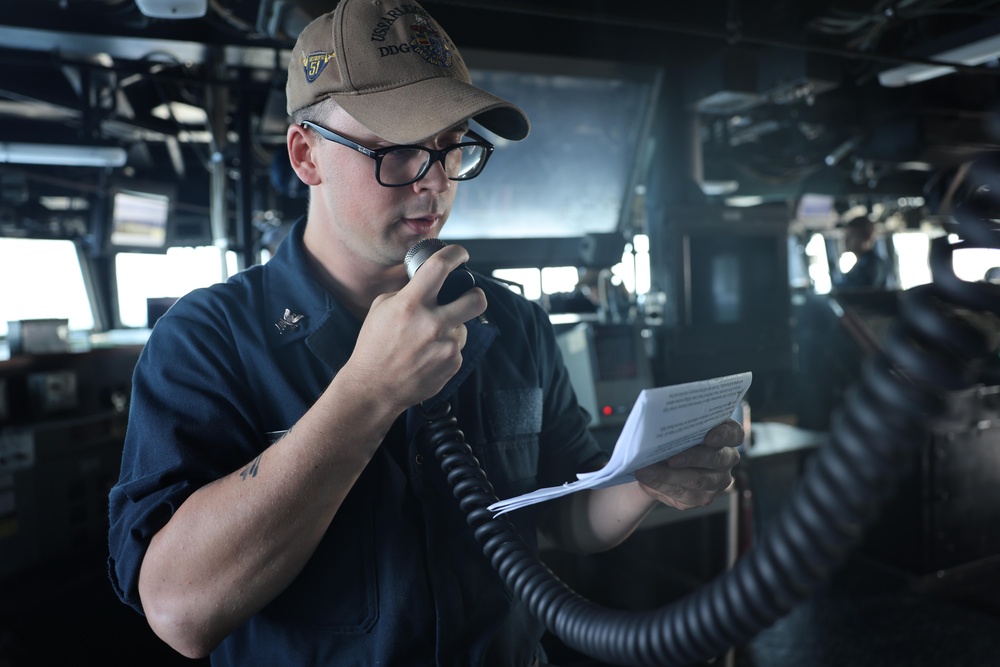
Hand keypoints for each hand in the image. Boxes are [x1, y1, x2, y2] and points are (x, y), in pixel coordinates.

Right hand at [342, 244, 486, 410]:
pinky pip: (457, 346)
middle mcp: (432, 324)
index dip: (456, 254)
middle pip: (476, 298)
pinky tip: (427, 355)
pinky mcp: (453, 363)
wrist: (375, 387)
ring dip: (452, 327)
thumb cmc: (374, 346)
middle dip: (475, 294)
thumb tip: (429, 280)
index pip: (441, 267)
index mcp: (411, 305)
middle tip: (467, 295)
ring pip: (464, 325)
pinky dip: (446, 347)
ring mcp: (446, 345)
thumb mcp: (381, 309)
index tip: (460, 254)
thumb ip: (407, 292)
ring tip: (429, 338)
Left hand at [633, 419, 742, 509]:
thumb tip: (656, 430)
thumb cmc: (673, 441)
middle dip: (692, 458)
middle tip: (670, 458)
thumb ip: (676, 427)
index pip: (734, 434)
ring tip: (648, 470)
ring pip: (697, 479)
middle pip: (716, 458)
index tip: (709, 437)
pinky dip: (661, 484)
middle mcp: (727, 459)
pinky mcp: (704, 498)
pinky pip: (683, 493)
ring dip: (670, 475)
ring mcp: (718, 480)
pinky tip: (647, 478)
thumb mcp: (677, 430)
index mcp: (726, 436)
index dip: (724, 435)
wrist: (660, 465)